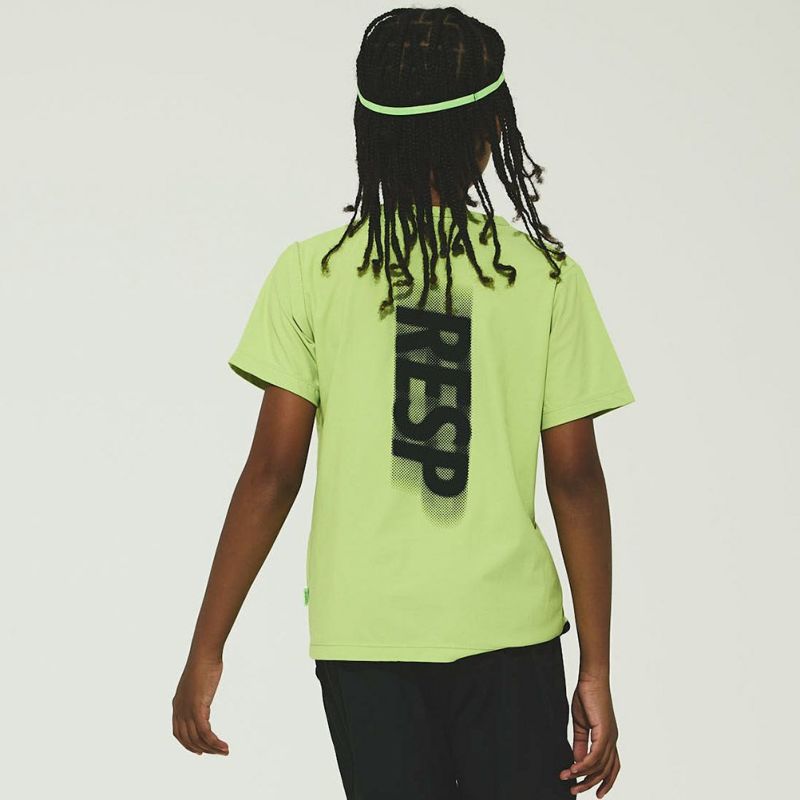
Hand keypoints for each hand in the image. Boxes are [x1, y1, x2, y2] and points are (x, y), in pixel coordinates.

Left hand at [172, 656, 229, 755]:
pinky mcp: (197, 708)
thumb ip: (197, 691)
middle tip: (217, 753)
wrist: (204, 654)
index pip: (179, 733)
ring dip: (212, 748)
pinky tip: (223, 745)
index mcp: (177, 704)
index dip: (188, 744)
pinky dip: (214, 742)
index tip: (201, 751)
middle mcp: (179, 710)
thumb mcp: (197, 682)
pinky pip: (205, 732)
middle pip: (188, 739)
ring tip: (224, 751)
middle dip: (202, 749)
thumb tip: (203, 692)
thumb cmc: (203, 662)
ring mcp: (187, 710)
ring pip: (197, 739)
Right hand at [559, 677, 619, 796]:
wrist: (591, 680)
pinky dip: (584, 764)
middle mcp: (612, 741)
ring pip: (600, 766)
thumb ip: (580, 743)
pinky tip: (573, 768)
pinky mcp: (604, 732)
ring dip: (583, 775)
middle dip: (590, 783)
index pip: (612, 767)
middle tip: (574, 790)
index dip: (606, 782)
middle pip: (605, 771)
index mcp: (609, 739)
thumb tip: (577, 761)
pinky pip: (595, 755)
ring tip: (567, 778)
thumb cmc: (587, 697)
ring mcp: (610, 737)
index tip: (596, 794)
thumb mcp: (582, 725)